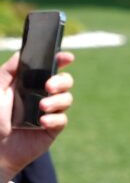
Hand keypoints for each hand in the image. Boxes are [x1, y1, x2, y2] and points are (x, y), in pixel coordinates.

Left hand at [0, 52, 74, 182]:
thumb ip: (9, 71)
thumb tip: (23, 54)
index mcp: (29, 83)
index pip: (49, 68)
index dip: (60, 60)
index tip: (67, 57)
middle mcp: (42, 95)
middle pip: (65, 81)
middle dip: (62, 81)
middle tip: (49, 86)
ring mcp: (49, 111)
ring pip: (67, 99)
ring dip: (57, 101)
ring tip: (42, 107)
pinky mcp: (52, 128)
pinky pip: (62, 120)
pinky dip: (54, 119)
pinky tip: (42, 122)